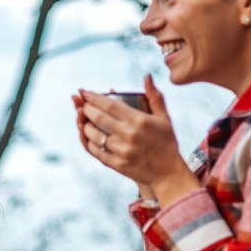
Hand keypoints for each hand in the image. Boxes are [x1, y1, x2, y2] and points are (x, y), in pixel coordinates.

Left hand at [74, 74, 199, 207]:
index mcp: (139, 121)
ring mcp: (121, 151)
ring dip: (85, 126)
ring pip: (94, 135)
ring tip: (84, 120)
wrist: (168, 173)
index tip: (86, 92)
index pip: (110, 104)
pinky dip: (90, 142)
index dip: (94, 97)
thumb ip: (154, 96)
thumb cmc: (166, 143)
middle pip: (99, 118)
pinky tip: (88, 137)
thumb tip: (147, 76)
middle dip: (86, 109)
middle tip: (81, 104)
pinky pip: (96, 151)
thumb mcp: (164, 118)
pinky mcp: (117, 164)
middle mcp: (129, 135)